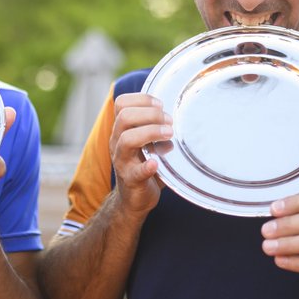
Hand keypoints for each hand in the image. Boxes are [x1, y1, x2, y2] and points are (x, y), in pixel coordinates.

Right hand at [108, 92, 172, 217]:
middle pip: (124, 117)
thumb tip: (182, 112)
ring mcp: (122, 161)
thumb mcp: (149, 142)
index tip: (161, 105)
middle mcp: (117, 142)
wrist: (135, 198)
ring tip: (169, 134)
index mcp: (121, 130)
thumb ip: (157, 127)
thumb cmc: (145, 164)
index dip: (141, 99)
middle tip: (169, 121)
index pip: (121, 104)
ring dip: (150, 132)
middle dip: (150, 114)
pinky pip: (135, 172)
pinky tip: (156, 163)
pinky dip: (146, 166)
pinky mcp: (131, 180)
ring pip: (126, 139)